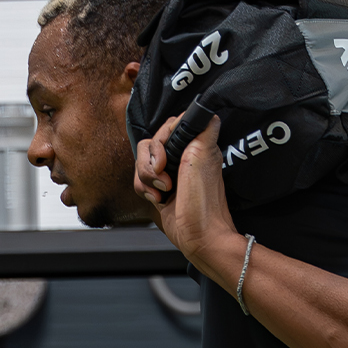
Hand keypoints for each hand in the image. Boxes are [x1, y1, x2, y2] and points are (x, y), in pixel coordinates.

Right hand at [134, 113, 241, 279]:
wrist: (198, 237)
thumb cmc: (204, 203)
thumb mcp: (204, 157)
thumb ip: (205, 129)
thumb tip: (208, 110)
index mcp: (194, 146)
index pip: (166, 127)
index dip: (161, 140)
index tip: (166, 156)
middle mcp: (180, 158)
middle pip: (148, 144)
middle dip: (151, 162)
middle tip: (165, 178)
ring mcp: (168, 175)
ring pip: (141, 163)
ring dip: (147, 178)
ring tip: (164, 191)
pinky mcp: (158, 190)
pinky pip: (139, 181)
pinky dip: (144, 190)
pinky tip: (159, 200)